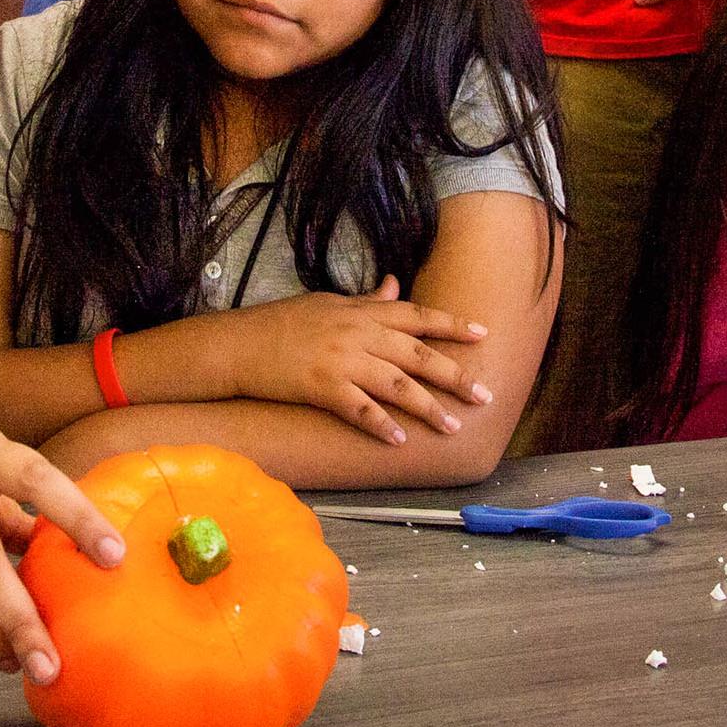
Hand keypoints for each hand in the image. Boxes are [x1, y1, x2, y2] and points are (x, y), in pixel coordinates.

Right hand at [223, 276, 490, 443]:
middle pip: (417, 354)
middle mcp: (357, 333)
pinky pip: (359, 409)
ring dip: (428, 408)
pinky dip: (381, 425)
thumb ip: (366, 300)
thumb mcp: (328, 302)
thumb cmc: (283, 321)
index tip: (484, 334)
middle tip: (486, 396)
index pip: (416, 315)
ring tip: (454, 428)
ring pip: (396, 385)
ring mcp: (340, 361)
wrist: (240, 342)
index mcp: (361, 312)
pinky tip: (401, 440)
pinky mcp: (321, 388)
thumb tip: (395, 285)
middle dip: (454, 375)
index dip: (452, 324)